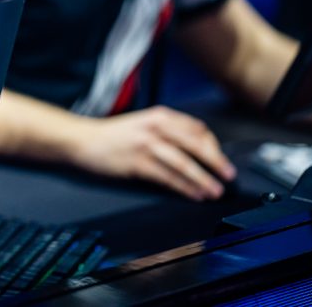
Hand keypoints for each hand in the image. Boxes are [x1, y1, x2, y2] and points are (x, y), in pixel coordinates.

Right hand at [69, 106, 235, 200]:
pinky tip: (193, 194)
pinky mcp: (137, 163)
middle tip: (228, 176)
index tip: (221, 160)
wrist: (83, 140)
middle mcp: (154, 128)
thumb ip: (168, 130)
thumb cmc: (113, 134)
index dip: (213, 146)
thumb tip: (198, 147)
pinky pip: (167, 177)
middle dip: (216, 163)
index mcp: (159, 116)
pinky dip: (184, 187)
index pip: (197, 129)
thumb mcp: (143, 123)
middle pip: (195, 146)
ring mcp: (145, 145)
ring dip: (203, 180)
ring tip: (214, 191)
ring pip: (183, 164)